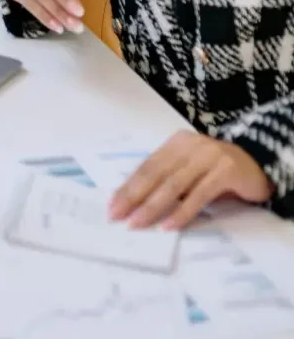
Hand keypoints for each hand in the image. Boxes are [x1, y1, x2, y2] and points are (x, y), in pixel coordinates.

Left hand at [109, 132, 272, 230]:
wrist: (258, 165)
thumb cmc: (218, 171)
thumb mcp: (191, 170)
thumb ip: (170, 179)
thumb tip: (137, 202)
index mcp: (175, 143)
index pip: (146, 167)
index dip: (128, 186)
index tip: (112, 205)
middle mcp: (188, 146)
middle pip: (155, 174)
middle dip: (133, 196)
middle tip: (117, 215)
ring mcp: (207, 156)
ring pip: (173, 185)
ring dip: (153, 206)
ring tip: (137, 223)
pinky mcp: (225, 171)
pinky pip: (198, 195)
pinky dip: (182, 212)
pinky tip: (169, 226)